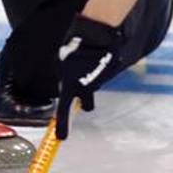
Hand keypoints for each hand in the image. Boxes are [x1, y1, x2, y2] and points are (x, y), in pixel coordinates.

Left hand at [55, 15, 122, 139]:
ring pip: (95, 87)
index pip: (63, 112)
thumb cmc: (74, 47)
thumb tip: (64, 82)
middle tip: (81, 93)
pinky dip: (99, 68)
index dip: (62, 127)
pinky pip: (103, 74)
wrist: (97, 35)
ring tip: (87, 63)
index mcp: (70, 88)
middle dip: (85, 101)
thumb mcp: (61, 63)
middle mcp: (86, 89)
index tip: (61, 138)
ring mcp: (100, 82)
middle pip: (87, 105)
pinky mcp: (111, 73)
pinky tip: (96, 56)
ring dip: (91, 80)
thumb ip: (63, 76)